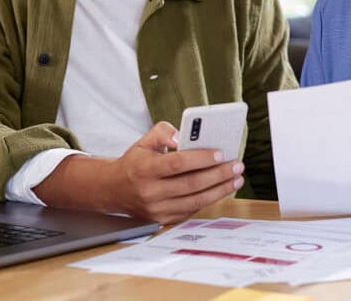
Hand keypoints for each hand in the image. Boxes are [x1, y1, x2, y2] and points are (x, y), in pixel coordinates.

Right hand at [35, 121, 243, 223]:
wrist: (113, 190)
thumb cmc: (134, 163)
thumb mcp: (144, 141)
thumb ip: (164, 132)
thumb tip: (183, 135)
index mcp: (144, 170)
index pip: (177, 163)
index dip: (201, 158)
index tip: (220, 153)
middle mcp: (150, 192)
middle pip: (191, 184)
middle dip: (218, 174)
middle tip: (237, 165)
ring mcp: (156, 209)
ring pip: (195, 201)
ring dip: (220, 190)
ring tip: (236, 179)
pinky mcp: (163, 220)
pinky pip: (191, 210)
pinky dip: (209, 200)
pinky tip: (222, 189)